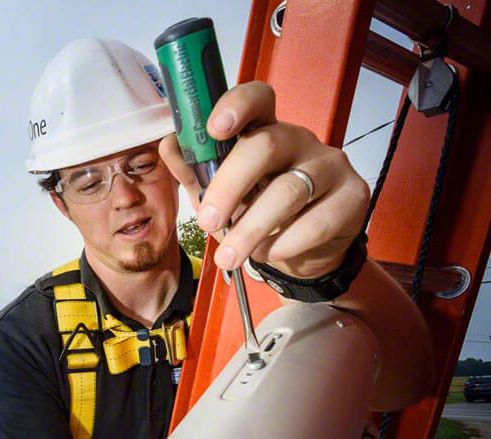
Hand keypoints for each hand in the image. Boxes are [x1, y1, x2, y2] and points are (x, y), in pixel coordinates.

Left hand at [159, 81, 370, 279]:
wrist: (303, 250)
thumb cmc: (256, 211)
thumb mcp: (219, 193)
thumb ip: (194, 170)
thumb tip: (169, 145)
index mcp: (264, 129)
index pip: (257, 98)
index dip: (236, 106)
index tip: (214, 129)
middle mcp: (298, 139)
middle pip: (265, 147)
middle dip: (230, 186)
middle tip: (208, 222)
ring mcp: (330, 164)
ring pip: (289, 191)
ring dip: (251, 229)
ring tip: (229, 256)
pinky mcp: (353, 195)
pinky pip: (316, 222)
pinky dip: (284, 244)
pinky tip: (267, 254)